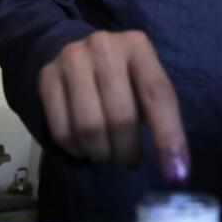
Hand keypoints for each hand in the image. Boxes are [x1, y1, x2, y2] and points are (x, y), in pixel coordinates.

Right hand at [39, 30, 189, 183]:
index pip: (157, 94)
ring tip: (107, 153)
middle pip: (121, 116)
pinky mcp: (46, 77)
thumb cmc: (121, 77)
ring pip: (89, 127)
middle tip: (129, 160)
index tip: (175, 175)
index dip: (168, 137)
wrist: (74, 52)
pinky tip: (85, 146)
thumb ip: (160, 115)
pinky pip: (62, 131)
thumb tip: (175, 170)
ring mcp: (71, 59)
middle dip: (128, 151)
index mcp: (137, 45)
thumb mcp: (145, 83)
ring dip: (102, 153)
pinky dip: (77, 150)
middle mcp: (104, 46)